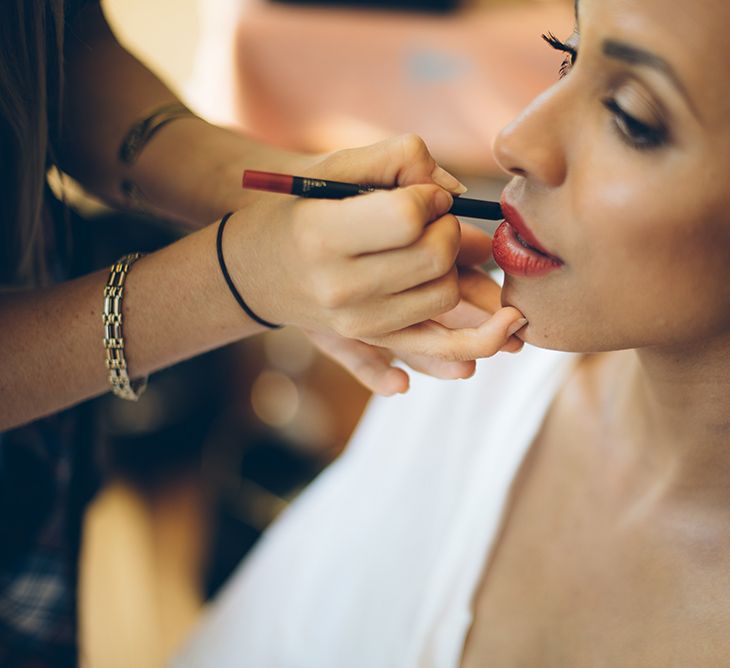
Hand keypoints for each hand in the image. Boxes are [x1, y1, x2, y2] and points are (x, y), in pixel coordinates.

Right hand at [225, 134, 525, 390]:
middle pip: (434, 259)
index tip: (422, 195)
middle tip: (432, 220)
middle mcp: (338, 287)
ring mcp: (356, 323)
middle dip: (448, 229)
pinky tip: (500, 329)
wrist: (254, 268)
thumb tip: (456, 195)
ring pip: (445, 296)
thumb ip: (400, 159)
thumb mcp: (338, 168)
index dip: (428, 199)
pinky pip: (436, 347)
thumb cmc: (301, 208)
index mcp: (323, 235)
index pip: (407, 219)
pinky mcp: (371, 341)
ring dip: (456, 268)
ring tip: (434, 252)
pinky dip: (469, 340)